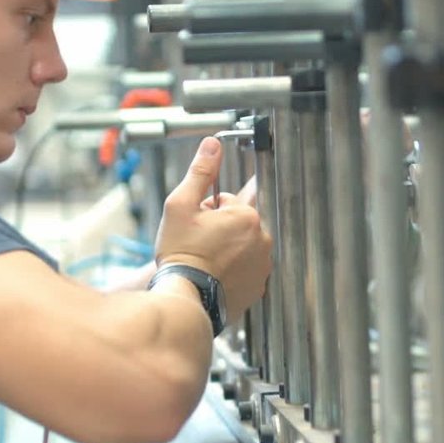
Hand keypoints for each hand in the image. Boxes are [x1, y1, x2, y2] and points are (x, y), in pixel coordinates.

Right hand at [154, 137, 272, 320]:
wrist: (184, 297)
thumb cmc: (181, 253)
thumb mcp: (181, 205)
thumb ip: (200, 172)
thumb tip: (212, 145)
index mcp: (247, 217)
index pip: (226, 201)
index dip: (206, 211)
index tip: (196, 226)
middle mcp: (262, 240)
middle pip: (237, 224)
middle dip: (218, 229)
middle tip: (198, 244)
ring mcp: (263, 266)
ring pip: (242, 247)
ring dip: (226, 250)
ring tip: (205, 262)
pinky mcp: (258, 287)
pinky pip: (246, 270)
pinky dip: (232, 272)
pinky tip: (214, 276)